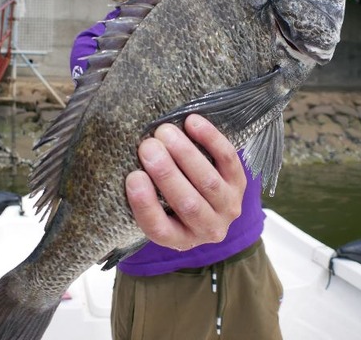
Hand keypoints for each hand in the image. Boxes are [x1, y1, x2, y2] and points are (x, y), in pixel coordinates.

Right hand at [125, 114, 245, 250]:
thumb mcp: (155, 205)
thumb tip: (120, 159)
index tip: (133, 177)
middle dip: (166, 173)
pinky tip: (192, 122)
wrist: (210, 197)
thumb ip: (142, 190)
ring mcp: (228, 207)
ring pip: (208, 182)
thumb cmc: (170, 199)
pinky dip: (210, 139)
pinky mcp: (240, 182)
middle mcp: (206, 229)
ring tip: (164, 132)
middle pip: (187, 203)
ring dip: (185, 154)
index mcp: (177, 238)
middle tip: (147, 146)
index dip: (145, 204)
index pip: (158, 229)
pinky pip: (228, 159)